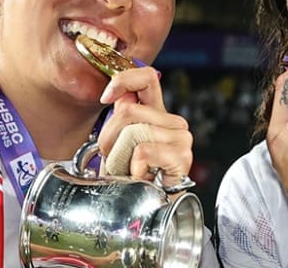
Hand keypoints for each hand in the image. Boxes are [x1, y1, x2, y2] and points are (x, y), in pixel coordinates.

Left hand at [96, 66, 193, 189]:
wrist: (142, 209)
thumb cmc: (128, 176)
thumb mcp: (117, 141)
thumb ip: (121, 115)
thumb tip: (120, 96)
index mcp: (157, 112)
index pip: (147, 77)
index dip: (123, 80)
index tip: (105, 97)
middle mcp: (173, 121)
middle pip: (127, 111)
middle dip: (110, 137)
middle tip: (116, 159)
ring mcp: (181, 138)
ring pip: (133, 132)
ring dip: (120, 157)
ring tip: (129, 171)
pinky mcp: (182, 157)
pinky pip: (143, 151)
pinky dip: (134, 168)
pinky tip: (141, 178)